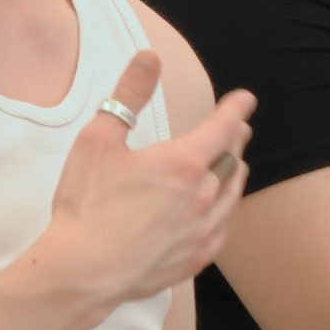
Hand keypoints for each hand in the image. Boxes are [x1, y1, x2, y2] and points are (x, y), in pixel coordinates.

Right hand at [23, 56, 251, 311]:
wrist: (83, 272)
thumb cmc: (87, 204)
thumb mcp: (99, 139)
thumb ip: (128, 95)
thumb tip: (149, 57)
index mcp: (184, 162)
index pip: (224, 126)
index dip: (237, 109)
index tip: (246, 99)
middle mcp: (204, 195)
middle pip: (232, 159)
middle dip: (236, 139)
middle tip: (237, 129)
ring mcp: (203, 230)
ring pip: (233, 194)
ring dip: (235, 173)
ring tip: (234, 164)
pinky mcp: (196, 258)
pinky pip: (223, 227)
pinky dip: (226, 210)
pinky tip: (220, 210)